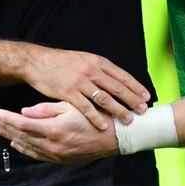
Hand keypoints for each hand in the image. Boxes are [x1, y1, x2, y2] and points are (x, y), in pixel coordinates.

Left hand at [0, 101, 117, 164]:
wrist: (116, 137)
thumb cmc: (95, 116)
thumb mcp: (71, 106)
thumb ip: (45, 110)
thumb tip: (24, 112)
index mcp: (54, 129)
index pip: (23, 124)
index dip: (7, 118)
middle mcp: (53, 145)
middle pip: (22, 136)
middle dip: (6, 127)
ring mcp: (58, 155)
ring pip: (28, 147)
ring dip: (13, 138)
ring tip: (0, 130)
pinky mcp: (62, 160)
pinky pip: (38, 156)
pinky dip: (26, 149)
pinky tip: (18, 144)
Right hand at [22, 46, 148, 130]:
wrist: (37, 62)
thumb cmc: (61, 63)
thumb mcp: (83, 59)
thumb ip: (99, 69)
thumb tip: (116, 80)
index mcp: (97, 61)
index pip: (121, 75)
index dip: (135, 86)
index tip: (146, 96)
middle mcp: (91, 70)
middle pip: (117, 87)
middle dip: (132, 99)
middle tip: (143, 110)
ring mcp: (80, 81)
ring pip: (105, 98)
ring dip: (118, 110)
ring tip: (129, 119)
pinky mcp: (68, 92)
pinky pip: (86, 107)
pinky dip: (96, 117)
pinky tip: (104, 125)